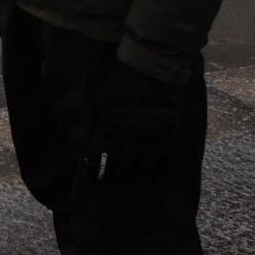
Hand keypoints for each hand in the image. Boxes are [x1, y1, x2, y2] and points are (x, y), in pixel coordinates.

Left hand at [90, 60, 183, 182]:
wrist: (150, 72)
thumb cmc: (121, 85)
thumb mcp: (100, 103)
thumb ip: (95, 124)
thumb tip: (85, 140)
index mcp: (109, 133)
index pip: (98, 161)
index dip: (93, 172)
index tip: (92, 178)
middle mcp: (129, 142)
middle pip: (120, 171)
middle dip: (114, 177)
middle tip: (112, 181)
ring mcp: (151, 142)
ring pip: (142, 172)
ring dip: (135, 175)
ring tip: (132, 178)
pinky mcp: (169, 139)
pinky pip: (163, 164)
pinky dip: (156, 171)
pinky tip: (151, 173)